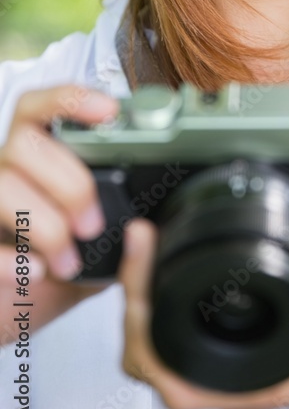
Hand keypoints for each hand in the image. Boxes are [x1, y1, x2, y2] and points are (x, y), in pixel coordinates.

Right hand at [0, 86, 119, 341]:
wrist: (15, 309)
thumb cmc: (58, 261)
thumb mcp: (97, 234)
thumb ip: (119, 216)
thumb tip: (154, 219)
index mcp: (37, 153)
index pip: (41, 105)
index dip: (71, 99)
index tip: (108, 111)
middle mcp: (5, 167)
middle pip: (25, 144)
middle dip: (68, 182)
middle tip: (93, 224)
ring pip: (3, 184)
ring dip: (44, 223)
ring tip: (69, 260)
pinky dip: (7, 257)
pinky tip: (34, 271)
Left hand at [119, 205, 288, 408]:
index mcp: (256, 380)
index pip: (172, 372)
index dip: (143, 320)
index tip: (144, 255)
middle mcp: (229, 383)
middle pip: (147, 359)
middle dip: (133, 300)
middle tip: (140, 241)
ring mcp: (219, 373)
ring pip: (152, 353)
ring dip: (140, 305)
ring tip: (144, 251)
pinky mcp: (217, 355)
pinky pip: (169, 340)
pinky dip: (157, 308)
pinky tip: (161, 269)